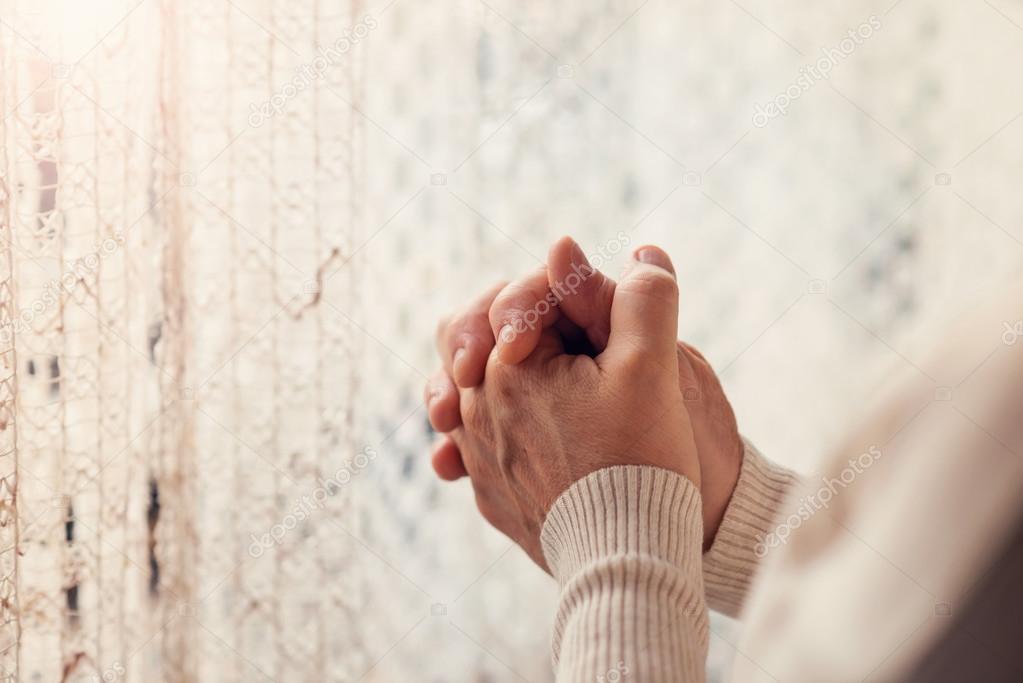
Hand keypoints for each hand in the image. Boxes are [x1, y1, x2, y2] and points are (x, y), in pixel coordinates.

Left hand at [451, 249, 699, 569]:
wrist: (628, 559)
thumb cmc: (640, 458)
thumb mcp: (654, 366)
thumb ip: (644, 299)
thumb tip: (642, 253)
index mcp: (505, 368)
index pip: (513, 301)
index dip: (555, 295)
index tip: (589, 318)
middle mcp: (474, 411)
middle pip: (466, 340)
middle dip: (504, 326)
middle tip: (534, 333)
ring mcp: (478, 457)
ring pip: (464, 394)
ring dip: (490, 377)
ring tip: (518, 376)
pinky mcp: (492, 496)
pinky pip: (473, 448)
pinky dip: (492, 431)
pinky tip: (518, 439)